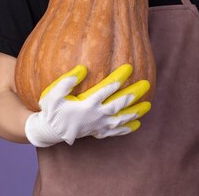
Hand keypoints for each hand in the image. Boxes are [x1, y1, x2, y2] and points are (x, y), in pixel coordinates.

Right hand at [24, 64, 150, 146]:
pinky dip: (126, 129)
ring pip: (121, 119)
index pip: (107, 89)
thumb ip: (66, 82)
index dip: (119, 78)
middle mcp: (96, 115)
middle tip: (146, 84)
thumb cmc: (51, 110)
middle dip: (133, 94)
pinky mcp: (97, 132)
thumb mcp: (53, 94)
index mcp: (87, 104)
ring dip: (135, 112)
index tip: (129, 67)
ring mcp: (98, 125)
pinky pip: (115, 132)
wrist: (50, 131)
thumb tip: (82, 68)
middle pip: (119, 104)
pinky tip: (137, 125)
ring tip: (148, 106)